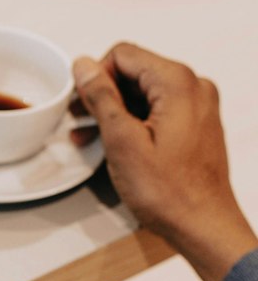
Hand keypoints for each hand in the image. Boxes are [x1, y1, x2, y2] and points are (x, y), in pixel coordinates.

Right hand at [72, 43, 256, 280]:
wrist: (202, 226)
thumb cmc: (170, 193)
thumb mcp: (122, 141)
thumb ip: (101, 97)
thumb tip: (84, 66)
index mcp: (178, 83)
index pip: (123, 54)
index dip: (95, 75)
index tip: (80, 101)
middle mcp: (193, 87)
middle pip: (134, 71)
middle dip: (102, 93)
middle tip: (78, 118)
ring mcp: (197, 106)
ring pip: (143, 92)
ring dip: (113, 109)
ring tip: (87, 133)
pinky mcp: (194, 124)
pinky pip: (156, 109)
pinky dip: (132, 120)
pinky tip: (111, 141)